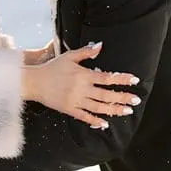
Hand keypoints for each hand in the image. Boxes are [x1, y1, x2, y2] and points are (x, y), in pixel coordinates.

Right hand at [21, 42, 140, 129]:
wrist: (34, 82)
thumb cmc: (52, 68)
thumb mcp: (69, 56)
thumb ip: (86, 52)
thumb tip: (101, 45)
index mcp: (83, 75)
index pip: (107, 77)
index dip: (122, 79)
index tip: (135, 80)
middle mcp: (81, 89)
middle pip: (106, 95)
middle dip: (123, 97)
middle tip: (137, 100)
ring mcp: (75, 101)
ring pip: (99, 107)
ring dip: (114, 110)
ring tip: (127, 111)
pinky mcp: (69, 109)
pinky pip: (84, 117)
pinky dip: (95, 121)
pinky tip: (105, 124)